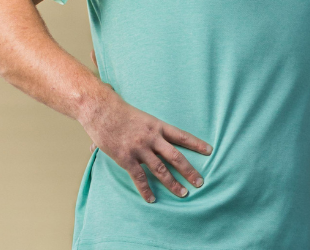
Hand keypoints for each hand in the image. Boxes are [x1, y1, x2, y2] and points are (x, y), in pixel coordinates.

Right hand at [79, 87, 211, 202]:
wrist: (100, 109)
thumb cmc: (117, 111)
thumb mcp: (138, 115)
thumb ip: (144, 127)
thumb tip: (146, 131)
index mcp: (157, 125)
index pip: (181, 136)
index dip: (196, 144)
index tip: (209, 150)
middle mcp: (152, 138)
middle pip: (176, 157)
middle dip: (189, 171)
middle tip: (199, 182)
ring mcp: (139, 148)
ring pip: (161, 170)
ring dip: (173, 183)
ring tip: (183, 193)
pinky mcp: (126, 158)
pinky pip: (139, 177)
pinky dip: (146, 190)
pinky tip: (152, 199)